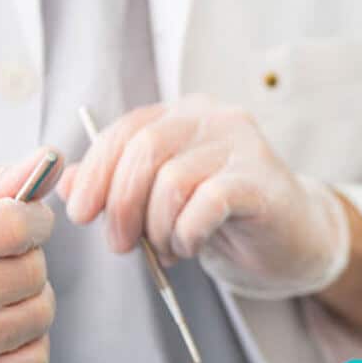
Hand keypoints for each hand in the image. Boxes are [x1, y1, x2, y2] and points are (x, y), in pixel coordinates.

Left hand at [59, 96, 348, 297]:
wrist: (294, 241)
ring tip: (171, 248)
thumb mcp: (163, 199)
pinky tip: (192, 245)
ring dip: (159, 227)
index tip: (82, 214)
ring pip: (173, 181)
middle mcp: (214, 118)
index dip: (96, 173)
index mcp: (185, 114)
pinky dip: (188, 233)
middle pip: (145, 151)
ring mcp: (242, 146)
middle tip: (123, 246)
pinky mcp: (262, 181)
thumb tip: (68, 184)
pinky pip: (206, 203)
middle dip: (122, 206)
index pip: (126, 130)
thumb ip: (119, 185)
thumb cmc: (225, 219)